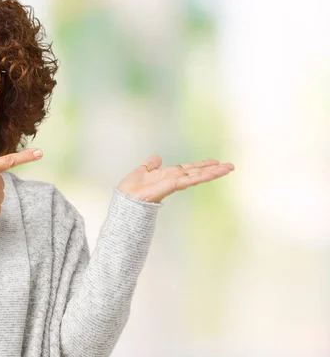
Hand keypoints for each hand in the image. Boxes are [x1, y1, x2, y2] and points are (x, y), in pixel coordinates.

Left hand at [117, 156, 234, 203]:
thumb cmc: (129, 189)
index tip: (214, 162)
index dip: (200, 165)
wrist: (125, 199)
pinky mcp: (171, 186)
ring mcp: (174, 184)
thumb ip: (150, 165)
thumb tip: (157, 157)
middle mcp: (173, 180)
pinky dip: (200, 176)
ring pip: (197, 176)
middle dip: (212, 170)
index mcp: (167, 176)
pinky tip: (212, 173)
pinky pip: (188, 180)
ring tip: (228, 168)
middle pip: (196, 172)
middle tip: (230, 166)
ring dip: (213, 172)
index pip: (187, 169)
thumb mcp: (141, 171)